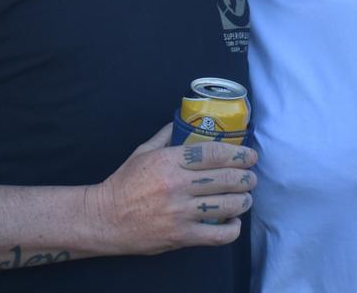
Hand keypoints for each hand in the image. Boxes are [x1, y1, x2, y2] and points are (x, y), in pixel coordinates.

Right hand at [86, 123, 256, 255]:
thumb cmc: (125, 183)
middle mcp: (177, 185)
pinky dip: (232, 230)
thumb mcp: (143, 152)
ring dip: (243, 201)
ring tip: (246, 197)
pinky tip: (234, 222)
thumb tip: (182, 120)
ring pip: (226, 205)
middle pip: (226, 178)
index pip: (213, 153)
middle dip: (246, 177)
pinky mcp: (181, 236)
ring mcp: (180, 212)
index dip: (238, 153)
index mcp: (169, 161)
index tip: (250, 155)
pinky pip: (217, 235)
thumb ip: (166, 136)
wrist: (105, 219)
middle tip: (251, 177)